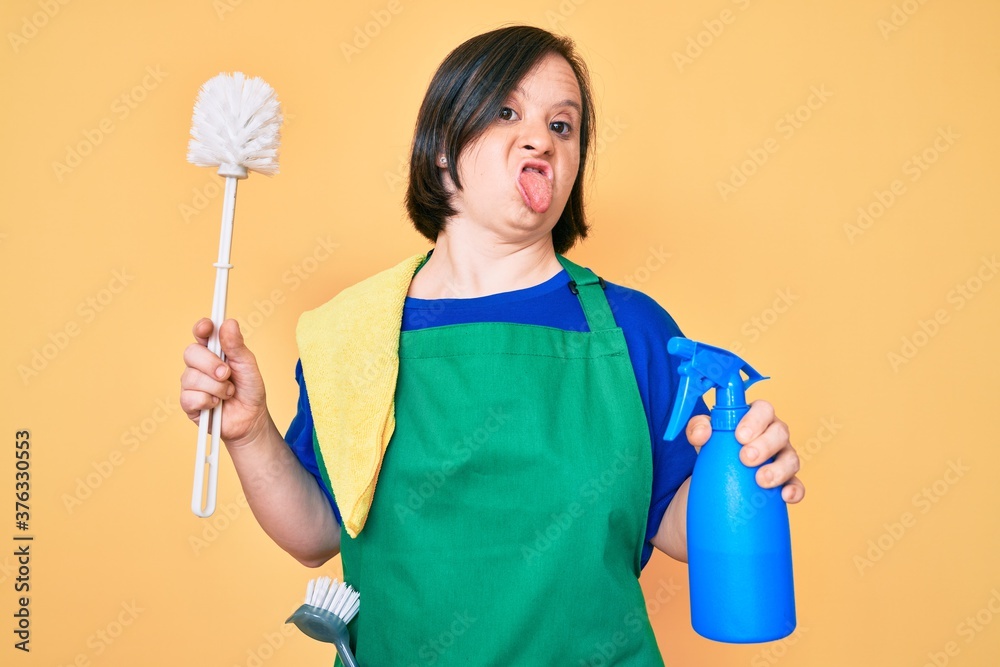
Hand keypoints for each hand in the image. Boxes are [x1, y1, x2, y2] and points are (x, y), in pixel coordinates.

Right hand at [179, 318, 269, 447]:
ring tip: (229, 393)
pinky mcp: (188, 403)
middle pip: (191, 353)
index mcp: (214, 351)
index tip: (207, 327)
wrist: (251, 419)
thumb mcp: (248, 366)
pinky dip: (209, 401)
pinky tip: (217, 405)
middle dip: (211, 364)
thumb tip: (229, 323)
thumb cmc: (249, 390)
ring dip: (217, 387)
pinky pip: (191, 397)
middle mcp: (199, 365)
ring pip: (192, 377)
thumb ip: (237, 346)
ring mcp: (191, 383)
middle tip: (227, 374)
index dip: (202, 328)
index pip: (201, 333)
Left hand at [685, 399, 804, 502]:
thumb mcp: (704, 434)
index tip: (740, 436)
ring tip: (761, 480)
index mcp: (757, 417)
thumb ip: (698, 428)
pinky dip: (794, 490)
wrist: (719, 476)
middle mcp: (774, 434)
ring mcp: (783, 457)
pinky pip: (797, 485)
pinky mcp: (788, 480)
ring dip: (778, 469)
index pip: (763, 409)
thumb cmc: (717, 446)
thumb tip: (702, 434)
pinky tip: (785, 496)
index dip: (755, 420)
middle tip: (745, 458)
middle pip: (780, 433)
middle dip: (764, 445)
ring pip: (791, 459)